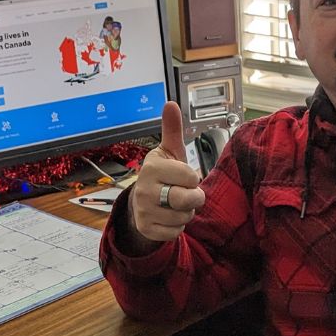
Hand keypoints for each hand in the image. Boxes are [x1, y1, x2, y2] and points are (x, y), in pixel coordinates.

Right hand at [128, 101, 205, 242]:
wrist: (141, 202)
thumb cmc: (163, 174)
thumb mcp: (169, 152)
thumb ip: (172, 130)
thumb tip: (170, 103)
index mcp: (151, 168)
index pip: (190, 176)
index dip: (192, 178)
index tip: (183, 177)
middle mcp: (144, 189)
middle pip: (187, 199)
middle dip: (194, 198)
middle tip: (187, 193)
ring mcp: (143, 211)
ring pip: (183, 217)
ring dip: (186, 213)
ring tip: (175, 204)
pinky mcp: (146, 228)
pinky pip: (175, 232)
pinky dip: (177, 227)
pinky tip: (169, 217)